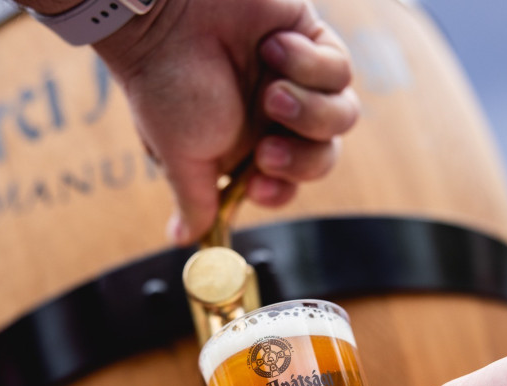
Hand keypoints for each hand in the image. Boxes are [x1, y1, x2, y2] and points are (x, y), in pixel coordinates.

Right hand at [91, 0, 358, 243]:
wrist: (165, 14)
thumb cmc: (165, 85)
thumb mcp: (178, 157)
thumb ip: (194, 202)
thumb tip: (184, 241)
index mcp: (243, 148)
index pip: (285, 185)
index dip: (281, 190)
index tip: (257, 183)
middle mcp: (273, 118)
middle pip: (321, 158)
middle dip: (300, 160)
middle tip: (268, 148)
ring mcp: (296, 79)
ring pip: (341, 118)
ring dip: (308, 111)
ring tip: (272, 92)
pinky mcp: (312, 41)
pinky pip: (339, 70)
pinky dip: (308, 63)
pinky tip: (272, 46)